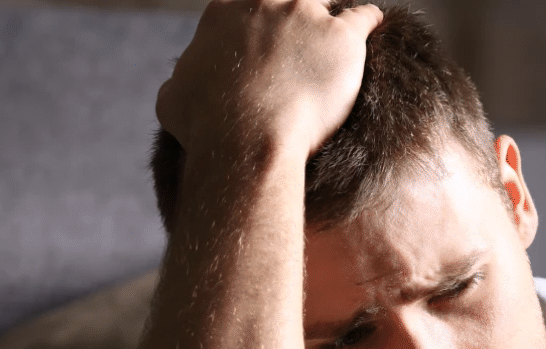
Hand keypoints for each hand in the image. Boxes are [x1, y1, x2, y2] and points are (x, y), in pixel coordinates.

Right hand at [156, 0, 383, 159]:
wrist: (246, 138)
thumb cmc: (206, 124)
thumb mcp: (173, 99)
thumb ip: (182, 81)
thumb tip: (180, 88)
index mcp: (225, 10)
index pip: (248, 3)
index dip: (258, 20)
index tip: (264, 36)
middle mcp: (266, 2)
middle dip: (294, 15)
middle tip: (303, 38)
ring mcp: (306, 15)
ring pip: (325, 2)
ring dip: (329, 19)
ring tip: (337, 37)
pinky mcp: (341, 38)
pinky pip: (364, 17)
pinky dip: (368, 21)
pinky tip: (372, 25)